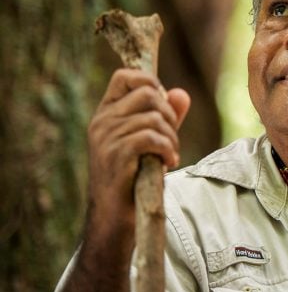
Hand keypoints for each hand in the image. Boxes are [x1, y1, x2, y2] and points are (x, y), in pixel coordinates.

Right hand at [86, 69, 189, 240]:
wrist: (115, 216)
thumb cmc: (134, 176)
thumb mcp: (152, 142)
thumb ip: (166, 117)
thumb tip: (182, 93)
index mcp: (106, 113)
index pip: (125, 76)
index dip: (150, 82)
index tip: (163, 106)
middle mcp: (102, 121)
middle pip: (148, 93)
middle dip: (169, 114)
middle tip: (170, 138)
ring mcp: (106, 138)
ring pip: (154, 117)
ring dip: (172, 137)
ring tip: (169, 154)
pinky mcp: (116, 155)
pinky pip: (152, 137)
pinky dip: (168, 149)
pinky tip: (168, 163)